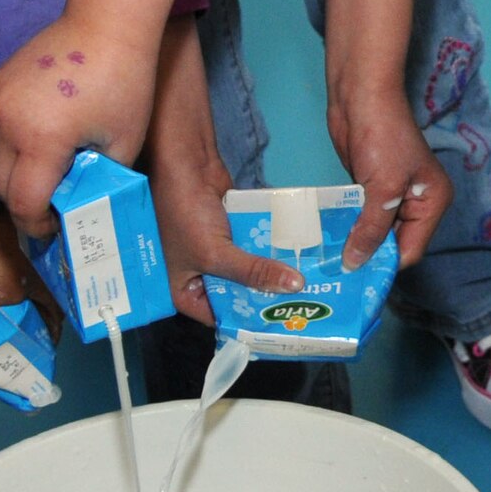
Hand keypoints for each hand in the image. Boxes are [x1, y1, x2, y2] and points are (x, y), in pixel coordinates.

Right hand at [0, 16, 156, 238]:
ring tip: (40, 180)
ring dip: (8, 180)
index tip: (55, 229)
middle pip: (1, 187)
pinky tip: (29, 151)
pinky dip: (1, 152)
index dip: (38, 225)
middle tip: (52, 209)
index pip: (23, 203)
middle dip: (25, 205)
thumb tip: (81, 213)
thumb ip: (96, 183)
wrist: (106, 22)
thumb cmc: (124, 82)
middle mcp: (6, 121)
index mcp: (41, 138)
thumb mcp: (121, 145)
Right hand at [146, 17, 300, 323]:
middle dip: (266, 297)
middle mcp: (198, 274)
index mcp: (182, 290)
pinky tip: (298, 256)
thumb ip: (254, 273)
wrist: (182, 161)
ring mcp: (215, 250)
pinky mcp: (229, 230)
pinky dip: (270, 249)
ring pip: (249, 269)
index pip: (220, 317)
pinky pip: (253, 247)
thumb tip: (296, 287)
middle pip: (237, 294)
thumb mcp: (216, 252)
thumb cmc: (184, 215)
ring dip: (272, 272)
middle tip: (303, 308)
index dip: (249, 323)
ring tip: (308, 286)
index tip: (283, 329)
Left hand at [324, 0, 452, 270]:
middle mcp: (415, 202)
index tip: (358, 281)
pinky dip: (346, 226)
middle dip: (369, 257)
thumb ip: (371, 229)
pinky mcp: (367, 185)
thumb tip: (356, 264)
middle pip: (392, 243)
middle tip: (339, 279)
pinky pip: (358, 216)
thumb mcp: (382, 189)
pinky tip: (326, 241)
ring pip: (373, 231)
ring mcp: (390, 194)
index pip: (410, 249)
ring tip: (328, 265)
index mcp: (432, 203)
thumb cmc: (382, 137)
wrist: (360, 94)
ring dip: (354, 243)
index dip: (386, 266)